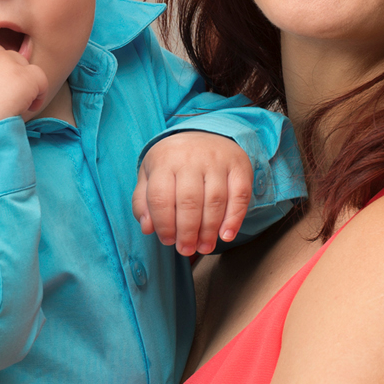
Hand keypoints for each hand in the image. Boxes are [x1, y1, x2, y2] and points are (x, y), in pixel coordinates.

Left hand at [133, 132, 254, 255]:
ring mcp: (217, 160)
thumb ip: (144, 202)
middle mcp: (190, 158)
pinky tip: (226, 235)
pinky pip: (240, 195)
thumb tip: (147, 228)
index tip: (168, 241)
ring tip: (205, 247)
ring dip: (210, 230)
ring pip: (215, 200)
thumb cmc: (174, 162)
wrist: (205, 133)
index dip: (164, 224)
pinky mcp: (239, 166)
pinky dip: (234, 218)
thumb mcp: (150, 175)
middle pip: (189, 201)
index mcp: (164, 160)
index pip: (160, 197)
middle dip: (187, 232)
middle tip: (186, 249)